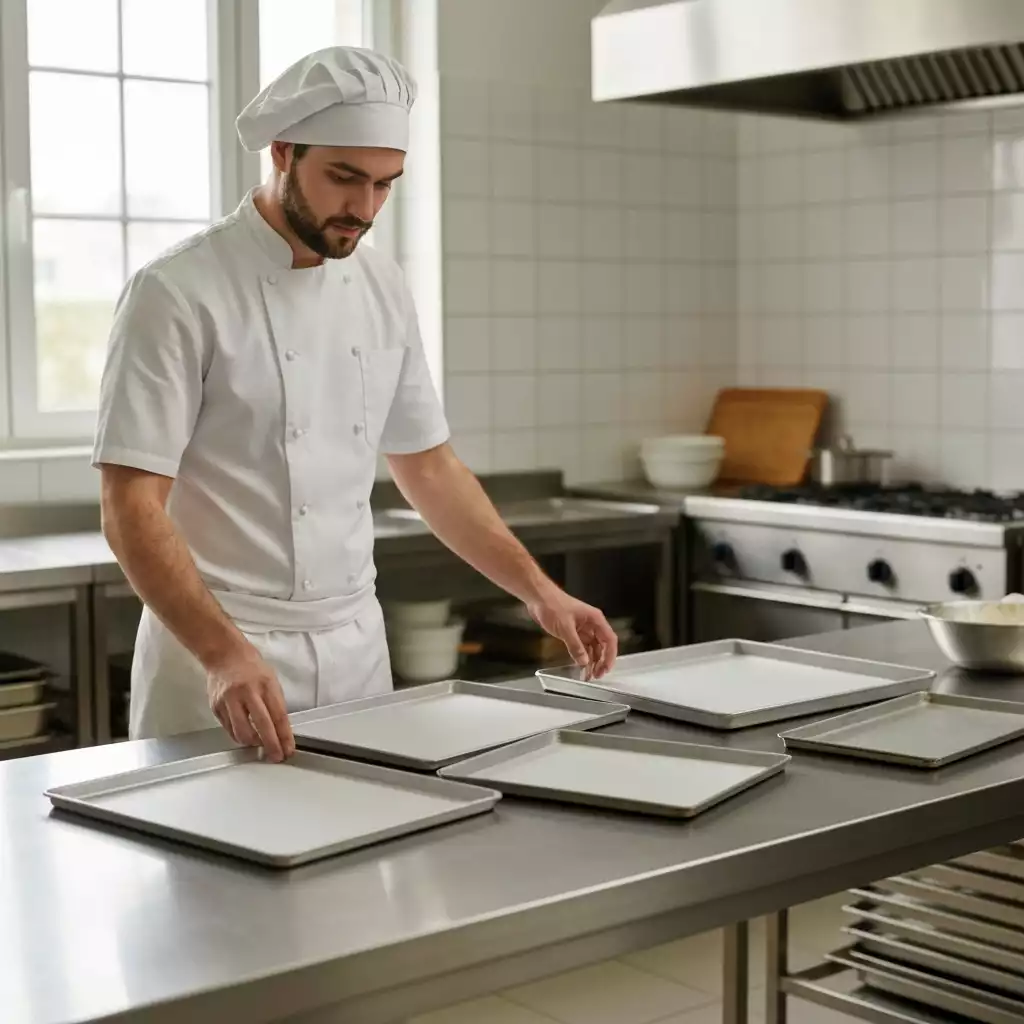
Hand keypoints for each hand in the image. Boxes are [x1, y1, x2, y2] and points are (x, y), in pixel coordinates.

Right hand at [206, 646, 294, 762]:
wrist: (225, 655)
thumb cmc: (252, 668)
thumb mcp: (271, 681)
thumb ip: (276, 704)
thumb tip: (281, 731)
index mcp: (265, 685)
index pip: (278, 715)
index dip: (284, 736)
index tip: (289, 749)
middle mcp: (246, 693)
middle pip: (261, 725)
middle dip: (271, 745)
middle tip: (276, 756)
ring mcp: (229, 700)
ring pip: (241, 732)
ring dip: (252, 743)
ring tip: (259, 744)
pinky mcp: (216, 707)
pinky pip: (229, 729)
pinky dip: (239, 735)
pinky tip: (245, 734)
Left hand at [526, 586, 617, 678]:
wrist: (538, 598)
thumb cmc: (552, 605)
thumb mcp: (565, 628)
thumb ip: (575, 646)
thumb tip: (584, 662)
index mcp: (595, 619)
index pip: (609, 639)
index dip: (610, 656)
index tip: (606, 669)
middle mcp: (591, 624)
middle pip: (602, 646)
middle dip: (601, 661)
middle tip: (596, 675)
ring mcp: (582, 629)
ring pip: (592, 648)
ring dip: (591, 661)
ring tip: (588, 675)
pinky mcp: (572, 632)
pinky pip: (581, 647)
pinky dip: (582, 657)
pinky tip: (580, 666)